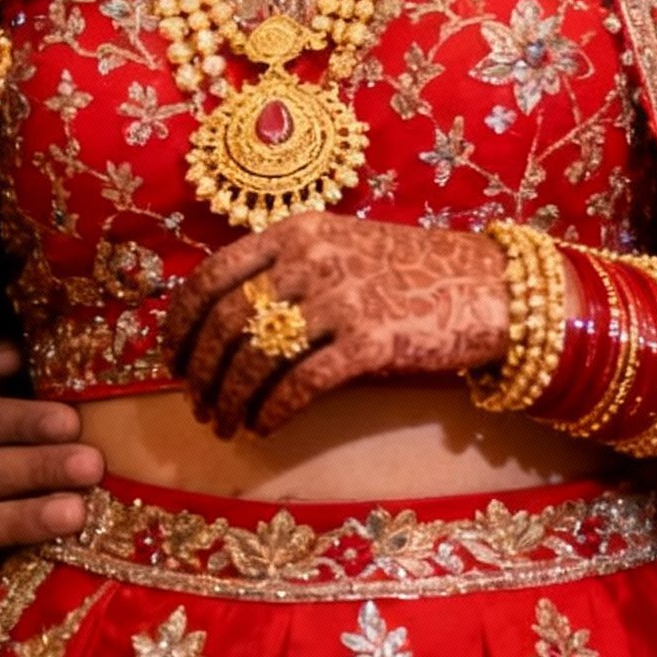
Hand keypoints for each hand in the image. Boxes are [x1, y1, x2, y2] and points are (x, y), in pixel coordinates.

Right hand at [0, 340, 102, 597]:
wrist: (20, 477)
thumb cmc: (36, 422)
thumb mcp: (26, 386)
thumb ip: (19, 365)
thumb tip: (6, 356)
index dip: (24, 420)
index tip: (72, 422)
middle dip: (38, 468)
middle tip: (91, 467)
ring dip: (19, 519)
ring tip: (75, 515)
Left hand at [161, 212, 510, 439]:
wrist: (487, 285)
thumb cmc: (409, 272)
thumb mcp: (341, 249)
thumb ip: (287, 273)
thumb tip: (221, 331)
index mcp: (297, 229)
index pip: (212, 275)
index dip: (181, 324)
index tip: (170, 359)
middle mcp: (313, 257)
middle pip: (228, 322)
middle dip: (201, 373)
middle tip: (197, 406)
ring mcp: (343, 296)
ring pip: (258, 357)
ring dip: (232, 400)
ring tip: (226, 425)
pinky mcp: (371, 340)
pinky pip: (302, 384)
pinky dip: (273, 411)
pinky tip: (265, 427)